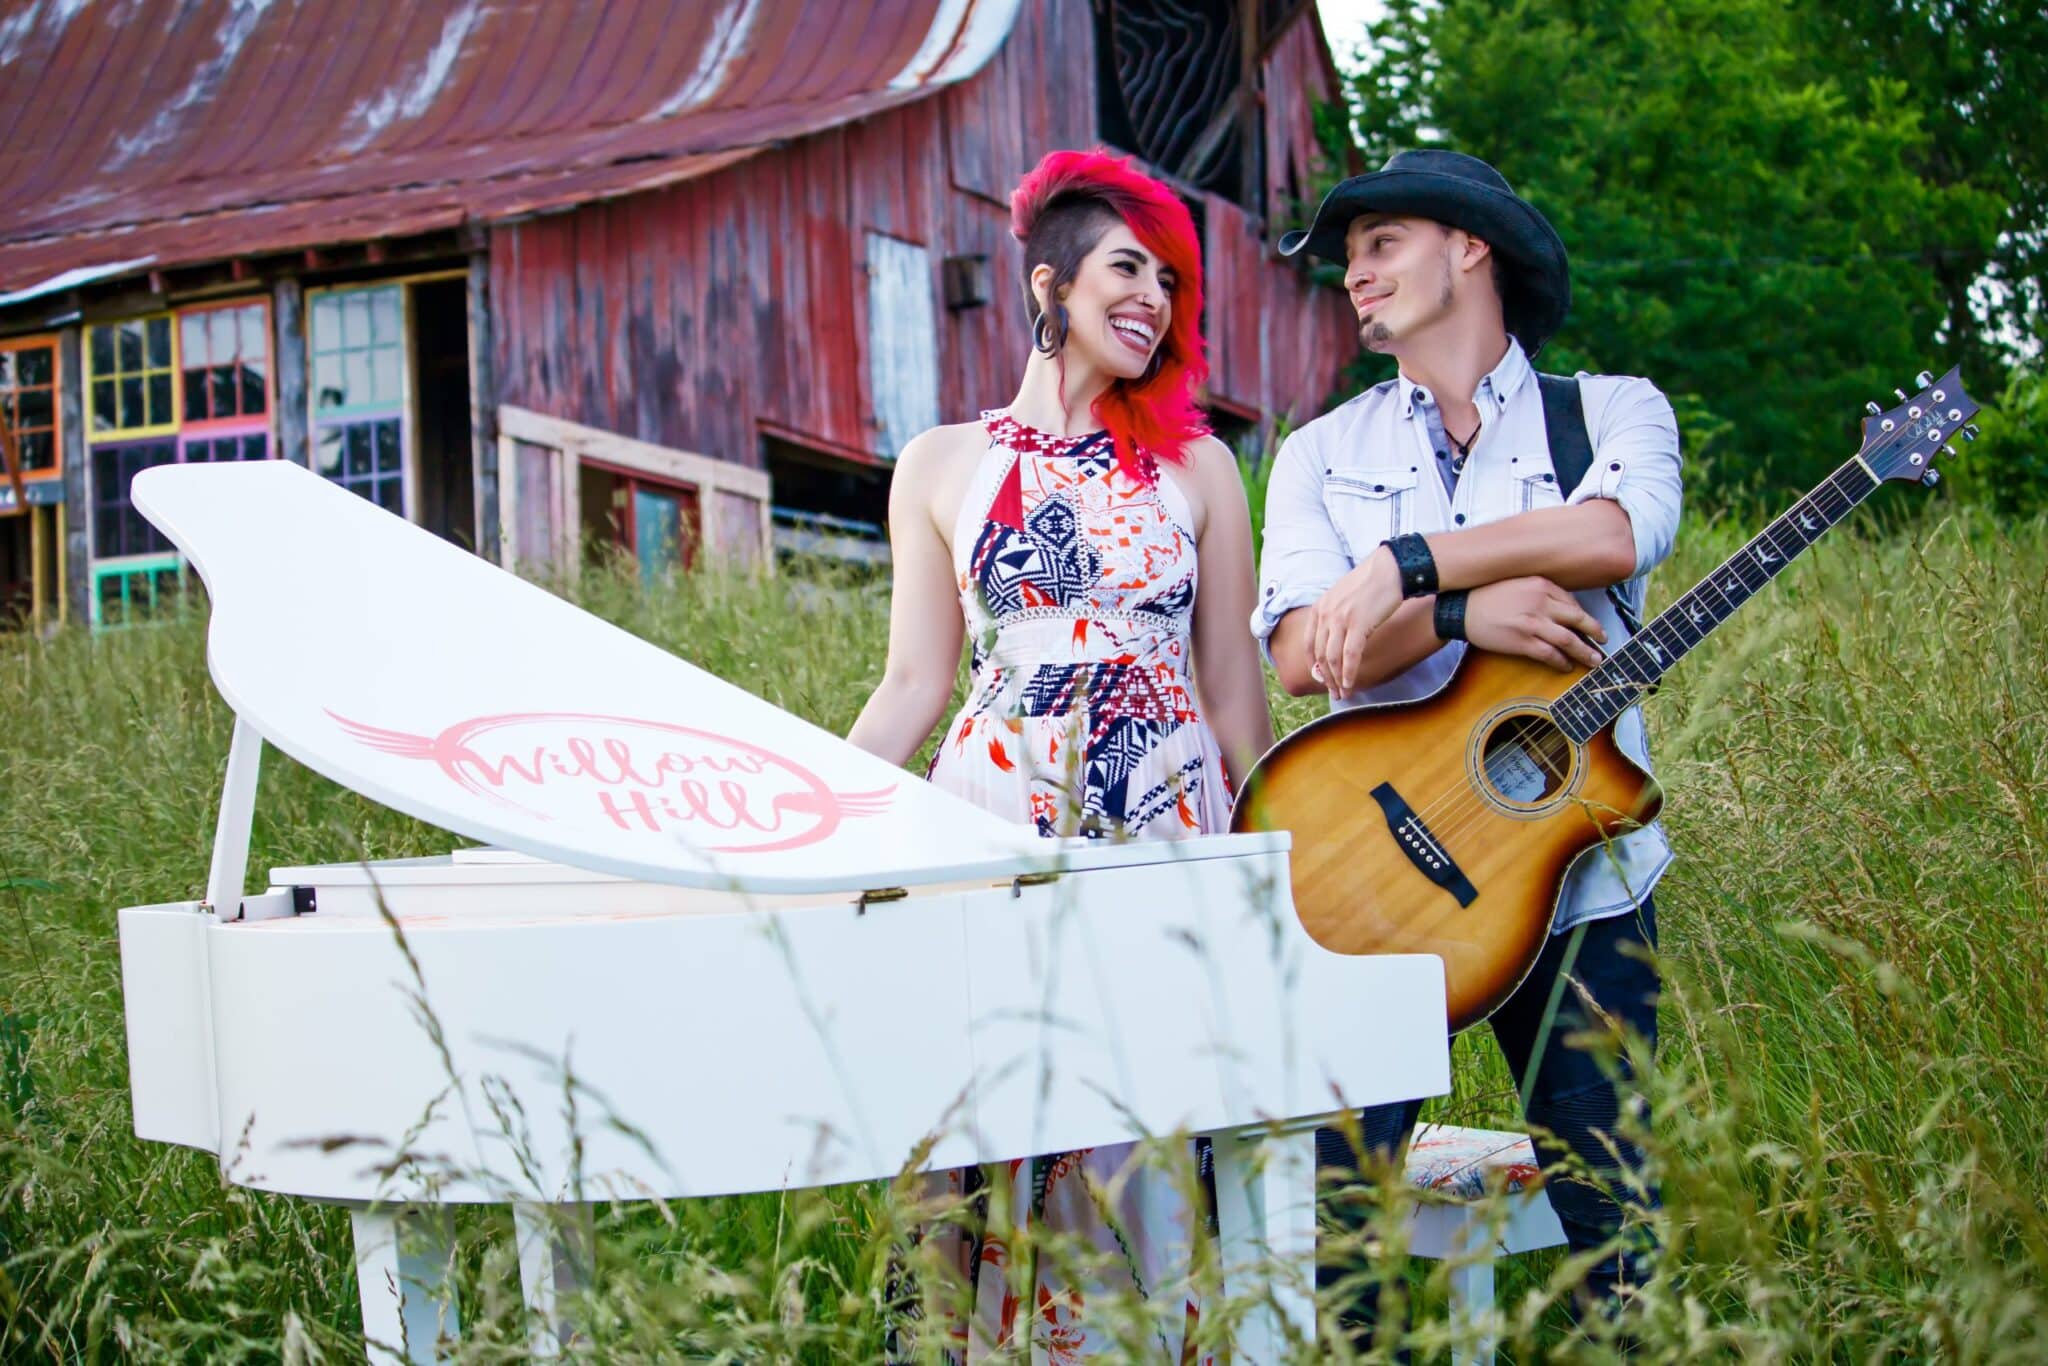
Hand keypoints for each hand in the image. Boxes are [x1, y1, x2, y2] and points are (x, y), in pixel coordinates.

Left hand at [1309, 546, 1402, 694]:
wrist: (1390, 569)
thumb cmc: (1370, 585)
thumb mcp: (1342, 598)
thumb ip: (1333, 616)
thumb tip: (1333, 639)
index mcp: (1319, 608)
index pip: (1309, 644)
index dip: (1314, 665)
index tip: (1320, 679)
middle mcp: (1325, 614)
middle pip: (1320, 655)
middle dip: (1326, 678)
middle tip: (1334, 693)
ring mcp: (1340, 619)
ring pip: (1332, 658)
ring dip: (1336, 679)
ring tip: (1343, 693)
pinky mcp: (1358, 624)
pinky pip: (1349, 656)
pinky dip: (1348, 673)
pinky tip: (1350, 684)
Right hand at [1465, 576, 1607, 669]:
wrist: (1461, 609)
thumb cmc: (1486, 596)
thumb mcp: (1517, 582)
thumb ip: (1540, 590)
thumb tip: (1561, 607)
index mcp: (1541, 585)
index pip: (1572, 602)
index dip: (1584, 617)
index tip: (1590, 626)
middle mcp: (1541, 603)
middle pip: (1578, 620)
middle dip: (1595, 632)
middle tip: (1604, 641)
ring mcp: (1533, 623)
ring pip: (1568, 640)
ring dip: (1585, 652)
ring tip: (1594, 660)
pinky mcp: (1522, 641)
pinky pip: (1549, 654)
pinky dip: (1561, 661)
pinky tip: (1567, 666)